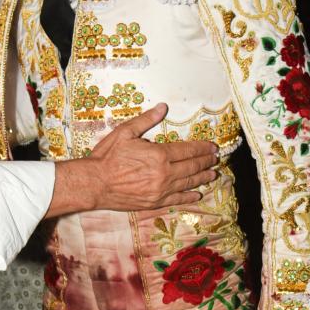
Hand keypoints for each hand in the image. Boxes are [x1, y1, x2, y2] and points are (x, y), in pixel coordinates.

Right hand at [47, 104, 218, 216]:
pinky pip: (177, 199)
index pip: (188, 150)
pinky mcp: (154, 202)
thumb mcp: (125, 132)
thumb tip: (163, 107)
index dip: (202, 148)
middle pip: (192, 167)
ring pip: (188, 183)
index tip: (212, 147)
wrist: (94, 184)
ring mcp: (160, 190)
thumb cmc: (107, 157)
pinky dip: (188, 197)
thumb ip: (146, 120)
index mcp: (159, 155)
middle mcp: (164, 174)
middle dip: (206, 162)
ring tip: (213, 174)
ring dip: (202, 178)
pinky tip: (197, 194)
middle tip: (216, 159)